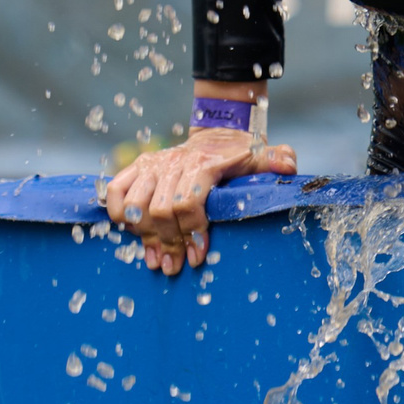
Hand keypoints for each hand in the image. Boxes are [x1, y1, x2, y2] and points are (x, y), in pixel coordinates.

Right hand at [102, 125, 295, 276]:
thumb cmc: (240, 156)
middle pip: (161, 211)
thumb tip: (287, 167)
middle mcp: (174, 162)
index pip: (188, 202)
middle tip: (175, 267)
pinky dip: (118, 213)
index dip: (192, 233)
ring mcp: (153, 164)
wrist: (217, 136)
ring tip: (157, 260)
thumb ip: (275, 160)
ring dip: (144, 237)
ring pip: (136, 205)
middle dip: (169, 244)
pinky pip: (115, 190)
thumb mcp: (260, 157)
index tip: (198, 258)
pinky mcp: (138, 167)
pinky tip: (132, 234)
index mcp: (203, 164)